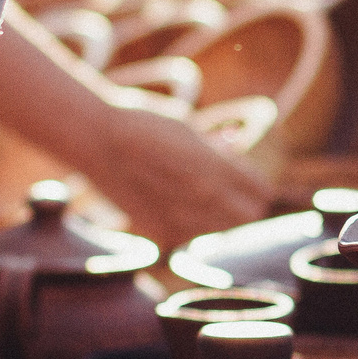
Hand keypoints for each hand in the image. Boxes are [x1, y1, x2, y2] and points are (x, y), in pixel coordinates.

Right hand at [85, 95, 270, 246]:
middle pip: (248, 216)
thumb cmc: (144, 124)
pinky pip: (190, 235)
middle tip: (227, 189)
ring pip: (222, 229)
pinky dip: (188, 224)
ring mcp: (182, 218)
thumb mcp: (190, 127)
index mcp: (217, 168)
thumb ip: (220, 151)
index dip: (257, 185)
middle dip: (244, 203)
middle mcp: (204, 198)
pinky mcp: (161, 233)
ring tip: (193, 193)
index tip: (248, 179)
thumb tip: (238, 159)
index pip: (261, 191)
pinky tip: (169, 202)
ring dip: (218, 215)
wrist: (96, 140)